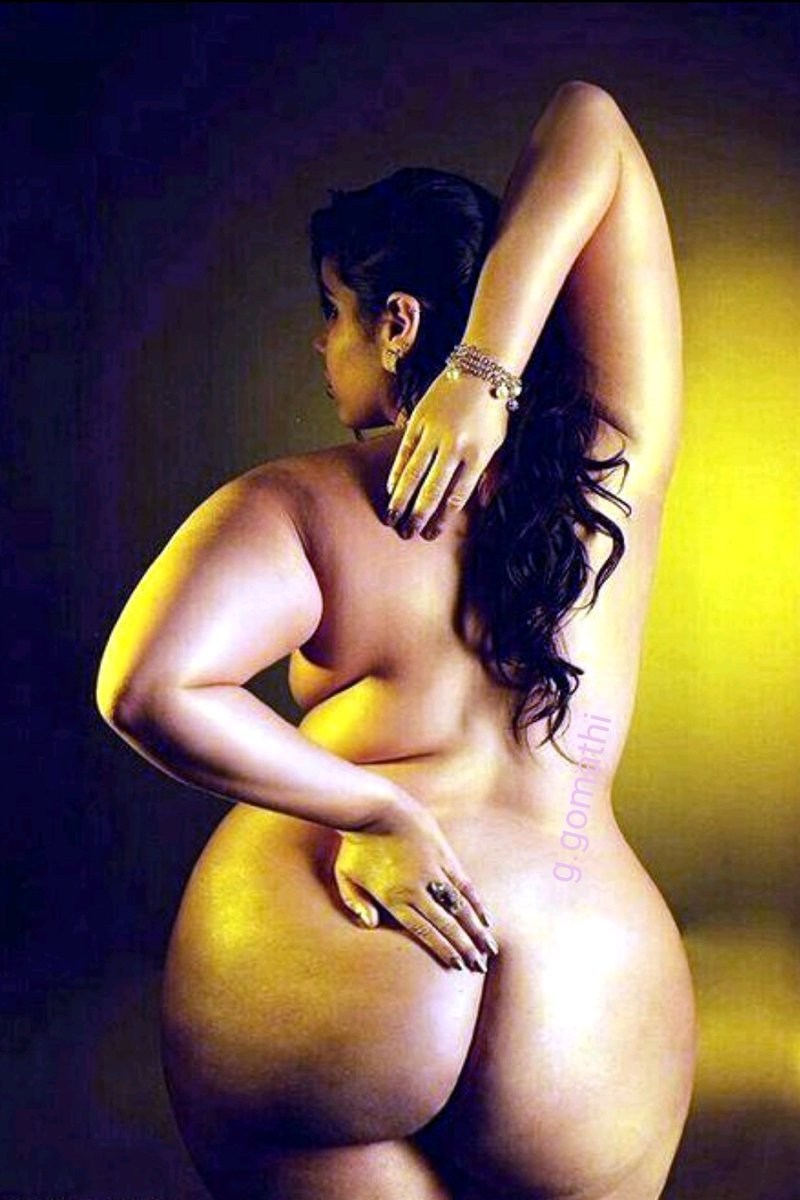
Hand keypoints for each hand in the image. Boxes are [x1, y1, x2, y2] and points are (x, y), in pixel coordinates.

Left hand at [332, 794, 499, 971]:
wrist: (374, 808)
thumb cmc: (356, 844)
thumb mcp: (345, 877)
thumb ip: (355, 904)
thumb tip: (370, 925)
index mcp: (394, 899)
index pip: (424, 932)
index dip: (443, 950)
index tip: (457, 965)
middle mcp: (417, 889)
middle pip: (446, 925)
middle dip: (465, 948)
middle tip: (479, 967)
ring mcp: (433, 872)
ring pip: (459, 908)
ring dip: (476, 930)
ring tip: (490, 949)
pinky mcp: (443, 855)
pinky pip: (464, 884)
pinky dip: (476, 903)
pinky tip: (485, 917)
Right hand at [385, 372, 508, 538]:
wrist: (481, 370)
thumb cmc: (492, 411)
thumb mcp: (498, 445)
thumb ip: (490, 476)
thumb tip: (480, 506)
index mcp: (478, 455)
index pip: (457, 495)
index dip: (442, 518)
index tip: (431, 534)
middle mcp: (456, 445)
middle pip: (432, 489)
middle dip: (418, 515)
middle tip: (407, 533)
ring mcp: (435, 432)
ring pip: (414, 473)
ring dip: (401, 498)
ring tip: (392, 518)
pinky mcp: (420, 419)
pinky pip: (405, 451)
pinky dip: (397, 472)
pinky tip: (391, 488)